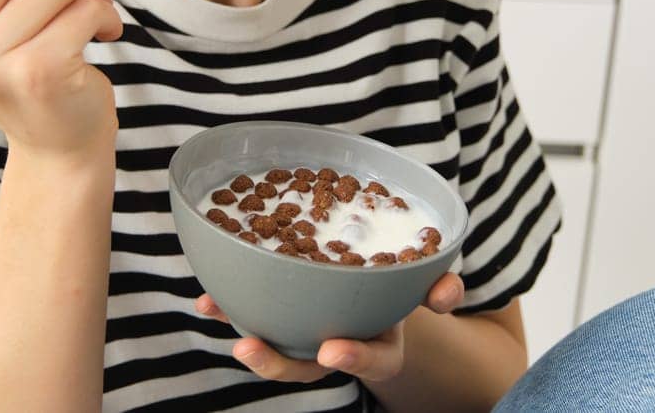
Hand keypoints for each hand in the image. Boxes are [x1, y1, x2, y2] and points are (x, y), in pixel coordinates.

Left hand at [195, 272, 465, 382]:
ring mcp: (303, 336)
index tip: (332, 352)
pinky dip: (227, 307)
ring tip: (215, 311)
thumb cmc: (398, 286)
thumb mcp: (423, 287)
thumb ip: (439, 287)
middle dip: (273, 362)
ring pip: (271, 346)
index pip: (368, 361)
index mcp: (376, 347)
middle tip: (249, 347)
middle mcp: (334, 348)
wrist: (375, 287)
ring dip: (241, 333)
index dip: (352, 360)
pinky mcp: (279, 316)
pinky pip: (252, 316)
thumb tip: (448, 290)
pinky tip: (206, 298)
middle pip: (302, 368)